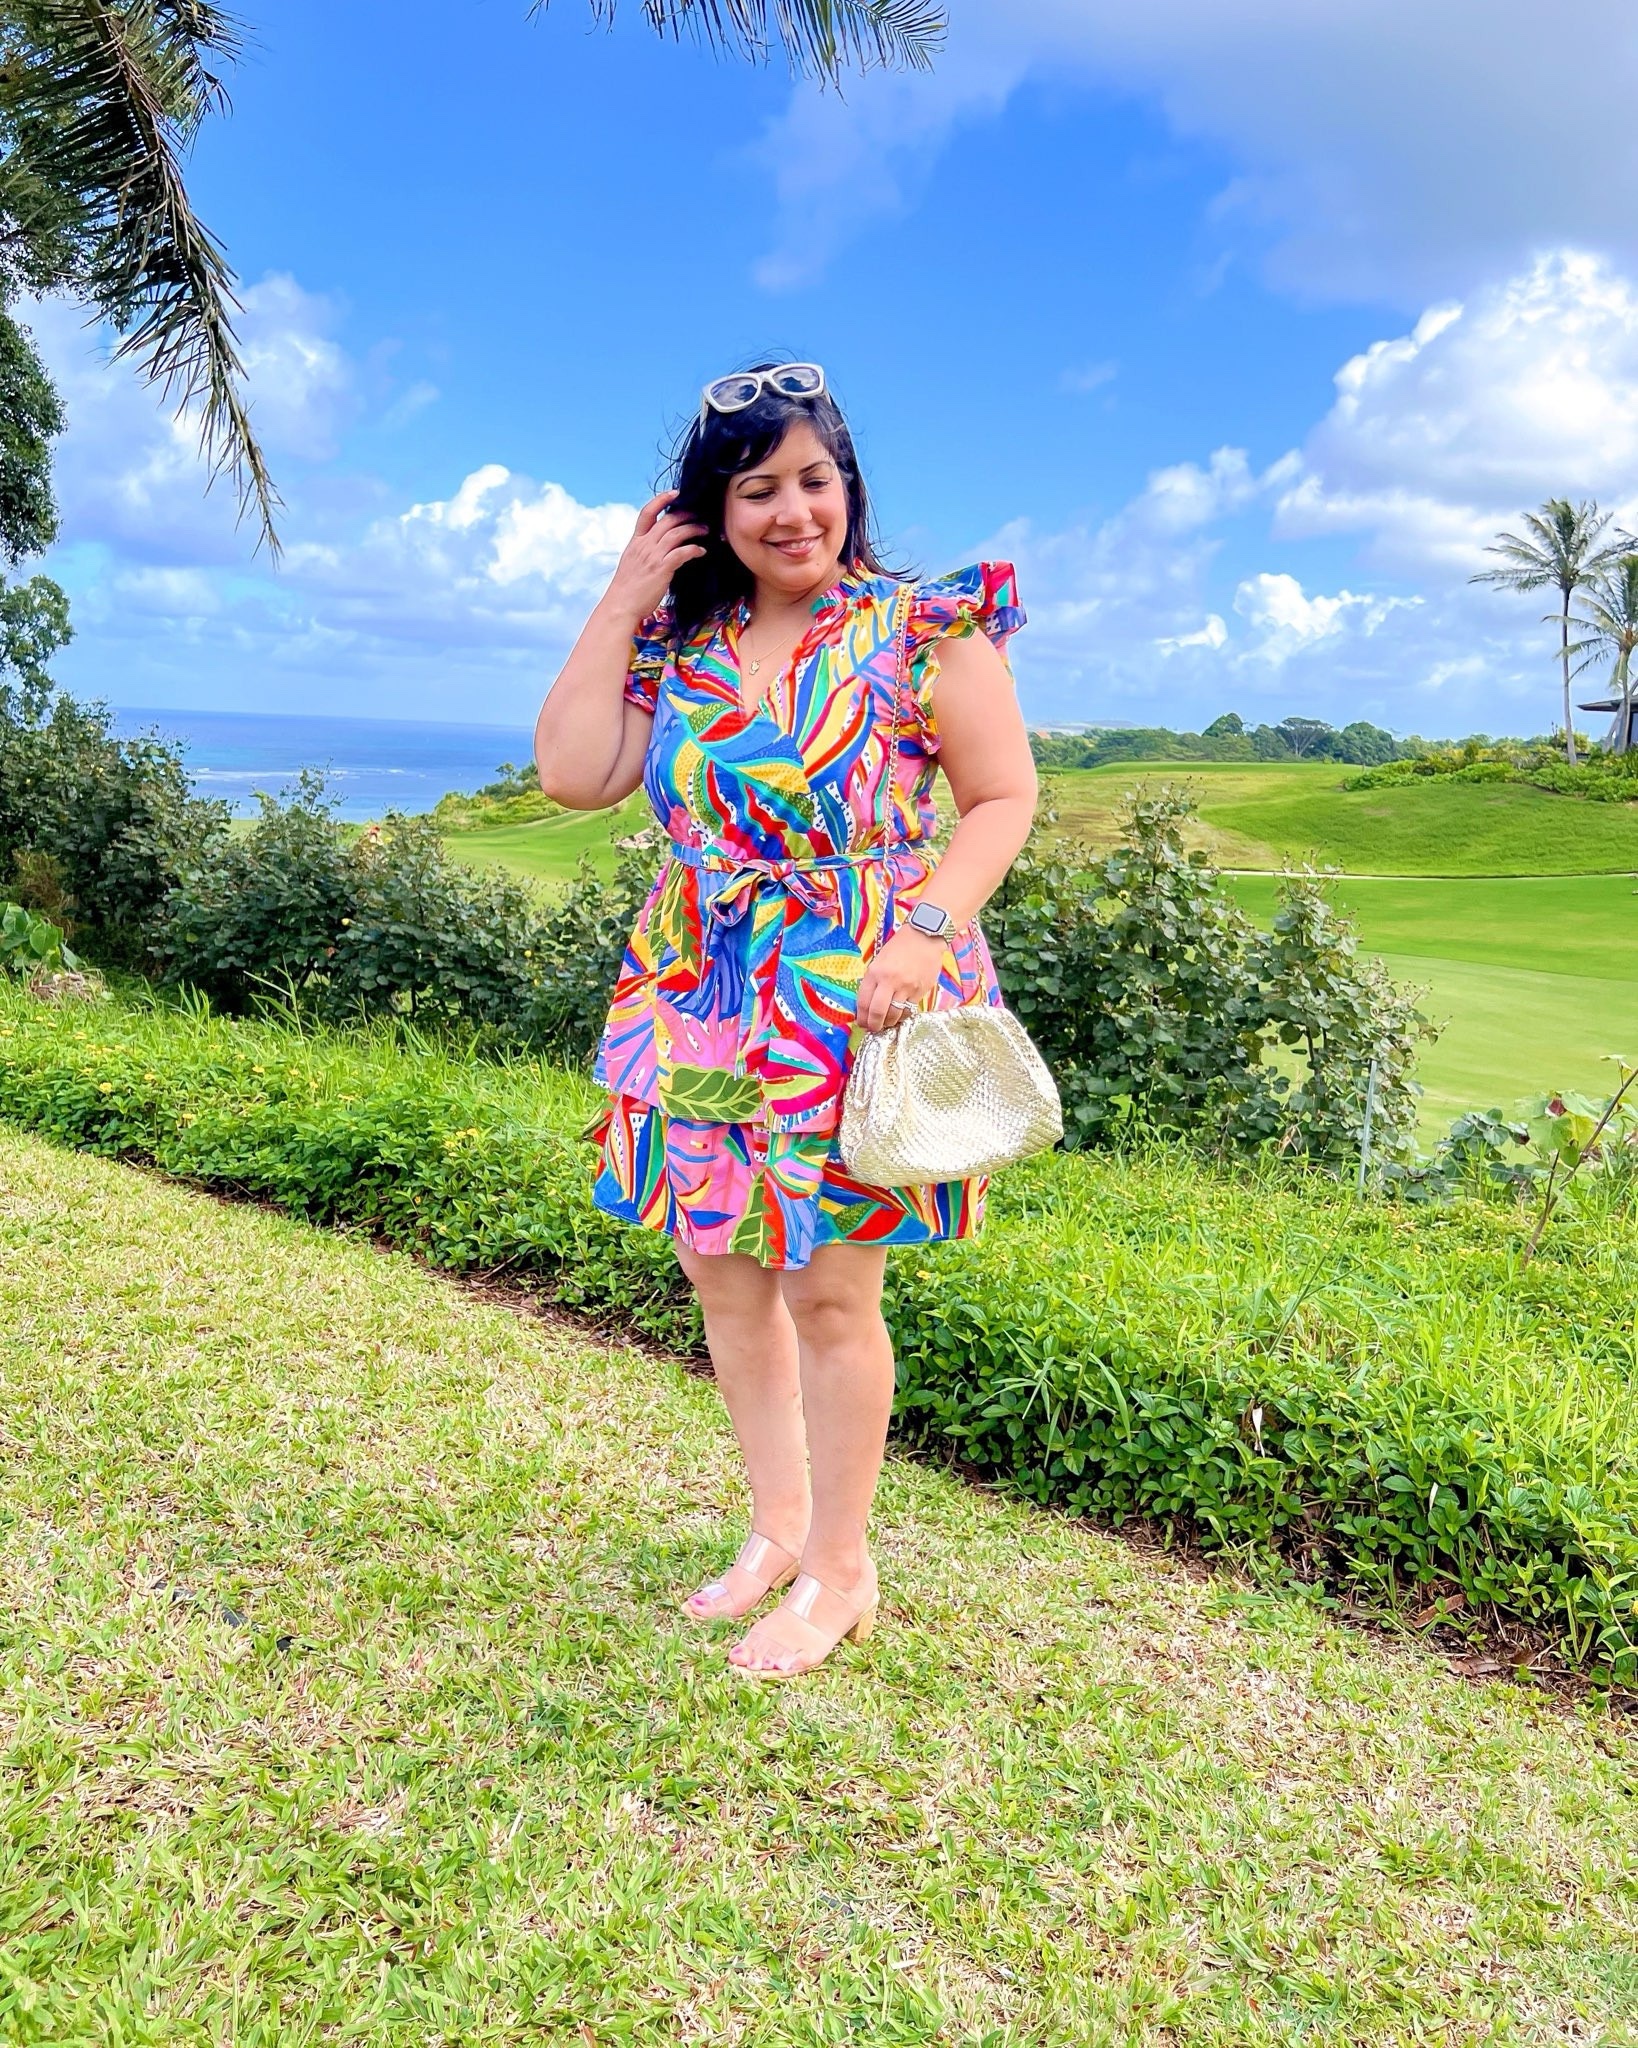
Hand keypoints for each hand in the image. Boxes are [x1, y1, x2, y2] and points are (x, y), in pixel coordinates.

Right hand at [603, 491, 707, 623]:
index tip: (674, 493)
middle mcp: (644, 545)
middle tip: (699, 516)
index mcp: (635, 542)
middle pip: (668, 520)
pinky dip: (694, 549)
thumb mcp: (632, 563)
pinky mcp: (662, 568)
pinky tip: (701, 551)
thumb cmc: (628, 589)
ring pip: (677, 533)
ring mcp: (653, 556)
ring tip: (705, 530)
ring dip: (694, 529)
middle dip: (686, 514)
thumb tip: (659, 547)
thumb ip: (644, 551)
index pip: (647, 513)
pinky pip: (682, 552)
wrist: (621, 606)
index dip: (661, 500)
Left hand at [856, 927, 944, 1032]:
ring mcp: (906, 987)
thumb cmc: (900, 947)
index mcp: (875, 972)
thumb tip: (868, 1004)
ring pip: (894, 1014)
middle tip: (873, 1029)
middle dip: (873, 1025)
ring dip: (888, 1023)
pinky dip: (902, 1016)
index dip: (861, 1017)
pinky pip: (908, 1010)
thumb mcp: (879, 961)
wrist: (925, 937)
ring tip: (886, 1023)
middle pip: (877, 1012)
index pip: (863, 1001)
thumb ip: (874, 981)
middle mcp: (889, 981)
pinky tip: (899, 1015)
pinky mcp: (920, 991)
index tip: (862, 1022)